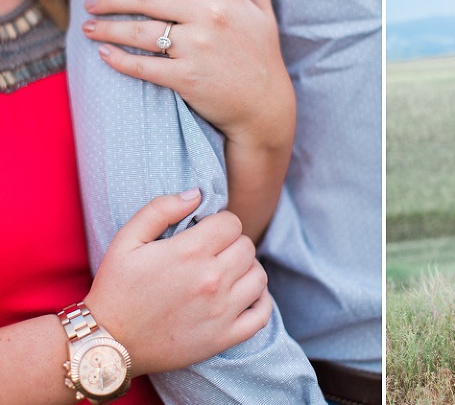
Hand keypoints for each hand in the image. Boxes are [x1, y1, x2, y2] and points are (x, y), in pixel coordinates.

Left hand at [81, 0, 292, 148]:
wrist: (266, 107)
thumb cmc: (263, 58)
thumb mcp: (263, 13)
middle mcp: (212, 17)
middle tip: (91, 2)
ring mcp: (199, 49)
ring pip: (141, 32)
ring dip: (108, 28)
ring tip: (89, 27)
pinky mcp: (188, 79)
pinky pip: (144, 66)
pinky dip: (119, 60)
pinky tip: (105, 54)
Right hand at [85, 188, 271, 375]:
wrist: (108, 343)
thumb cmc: (116, 290)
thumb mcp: (126, 241)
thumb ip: (160, 209)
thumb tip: (196, 194)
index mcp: (190, 252)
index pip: (232, 223)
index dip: (220, 223)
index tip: (207, 232)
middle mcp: (212, 280)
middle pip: (247, 247)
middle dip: (232, 244)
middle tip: (213, 253)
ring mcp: (222, 311)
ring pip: (259, 276)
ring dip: (247, 269)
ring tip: (228, 272)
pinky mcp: (224, 337)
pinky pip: (262, 314)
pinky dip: (261, 302)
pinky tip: (245, 295)